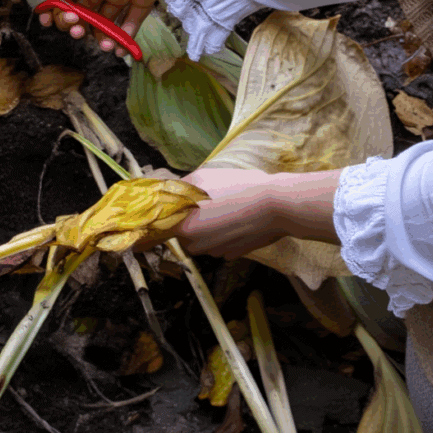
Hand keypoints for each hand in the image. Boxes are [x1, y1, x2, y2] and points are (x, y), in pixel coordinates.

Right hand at [38, 0, 158, 56]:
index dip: (57, 9)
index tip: (50, 21)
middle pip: (83, 13)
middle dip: (76, 25)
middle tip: (77, 31)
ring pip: (104, 23)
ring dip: (100, 38)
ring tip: (105, 45)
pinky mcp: (141, 3)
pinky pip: (129, 26)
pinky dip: (124, 40)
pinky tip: (119, 49)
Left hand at [154, 166, 285, 258]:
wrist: (277, 206)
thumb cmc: (239, 188)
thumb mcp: (204, 177)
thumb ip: (179, 187)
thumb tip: (167, 192)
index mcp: (184, 228)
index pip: (158, 231)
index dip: (157, 224)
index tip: (156, 221)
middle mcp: (197, 246)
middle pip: (182, 234)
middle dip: (188, 220)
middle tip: (204, 202)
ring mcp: (216, 252)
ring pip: (201, 240)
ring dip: (206, 228)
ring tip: (225, 208)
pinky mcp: (233, 255)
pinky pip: (219, 244)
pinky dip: (223, 234)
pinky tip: (236, 219)